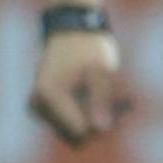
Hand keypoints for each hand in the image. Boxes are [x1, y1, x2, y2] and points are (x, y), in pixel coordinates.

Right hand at [25, 26, 129, 146]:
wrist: (72, 29)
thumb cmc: (89, 46)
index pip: (79, 131)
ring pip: (73, 129)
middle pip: (75, 133)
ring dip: (95, 117)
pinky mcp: (44, 107)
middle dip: (99, 122)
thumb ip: (101, 100)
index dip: (102, 123)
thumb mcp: (101, 70)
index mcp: (50, 95)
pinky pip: (69, 121)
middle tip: (123, 104)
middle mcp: (38, 105)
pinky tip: (104, 98)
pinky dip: (88, 112)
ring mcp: (39, 107)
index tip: (120, 108)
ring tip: (118, 100)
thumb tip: (102, 130)